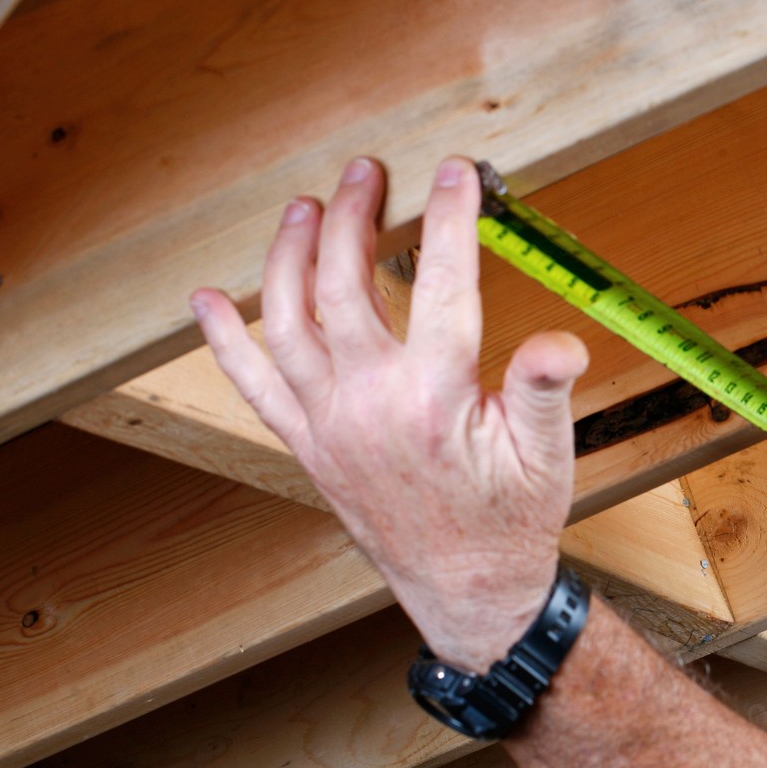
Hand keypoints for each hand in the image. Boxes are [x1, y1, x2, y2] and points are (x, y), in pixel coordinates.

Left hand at [190, 156, 587, 672]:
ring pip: (288, 320)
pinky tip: (207, 301)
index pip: (444, 284)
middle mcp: (371, 405)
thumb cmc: (510, 523)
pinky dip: (224, 340)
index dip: (448, 219)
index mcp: (437, 398)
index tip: (455, 174)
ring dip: (287, 255)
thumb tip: (559, 344)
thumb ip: (544, 390)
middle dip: (351, 217)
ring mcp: (328, 424)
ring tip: (302, 209)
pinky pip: (252, 384)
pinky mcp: (307, 444)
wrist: (467, 594)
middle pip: (344, 284)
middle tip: (364, 174)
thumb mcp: (549, 455)